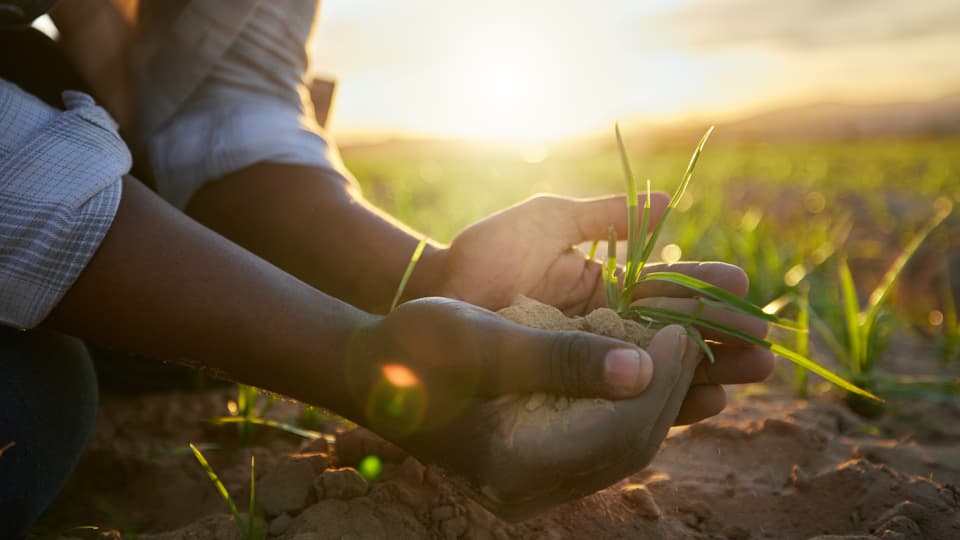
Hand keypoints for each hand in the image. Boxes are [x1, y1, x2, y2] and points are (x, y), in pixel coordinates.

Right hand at [344, 297, 699, 519]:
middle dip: (670, 388)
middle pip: (626, 445)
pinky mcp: (534, 467)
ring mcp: (532, 484)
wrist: (372, 371)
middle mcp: (528, 490)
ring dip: (657, 397)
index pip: (618, 432)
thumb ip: (559, 358)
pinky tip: (647, 369)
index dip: (661, 379)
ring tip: (683, 346)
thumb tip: (640, 367)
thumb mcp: (485, 341)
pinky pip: (599, 441)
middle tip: (692, 331)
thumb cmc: (417, 347)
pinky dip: (628, 404)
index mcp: (513, 465)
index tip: (681, 326)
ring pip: (619, 446)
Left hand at [428, 194, 773, 424]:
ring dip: (708, 373)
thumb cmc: (488, 252)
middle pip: (677, 334)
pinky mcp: (575, 388)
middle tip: (766, 347)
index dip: (708, 290)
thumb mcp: (549, 221)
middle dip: (723, 339)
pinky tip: (702, 404)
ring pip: (661, 369)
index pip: (671, 288)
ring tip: (751, 375)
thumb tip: (670, 203)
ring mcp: (593, 357)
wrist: (437, 295)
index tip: (745, 289)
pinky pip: (627, 399)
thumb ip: (606, 215)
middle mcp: (608, 322)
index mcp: (608, 282)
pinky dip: (667, 402)